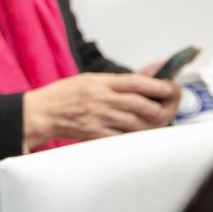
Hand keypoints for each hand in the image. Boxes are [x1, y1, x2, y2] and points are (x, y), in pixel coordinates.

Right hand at [22, 71, 179, 147]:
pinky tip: (142, 133)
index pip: (137, 83)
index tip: (171, 88)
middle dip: (163, 108)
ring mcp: (99, 119)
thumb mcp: (92, 79)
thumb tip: (150, 73)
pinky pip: (123, 138)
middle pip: (142, 106)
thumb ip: (122, 80)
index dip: (159, 86)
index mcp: (101, 83)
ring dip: (154, 123)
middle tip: (170, 106)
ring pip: (137, 124)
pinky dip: (136, 136)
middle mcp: (102, 100)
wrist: (41, 113)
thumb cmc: (65, 95)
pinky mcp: (95, 135)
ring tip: (161, 119)